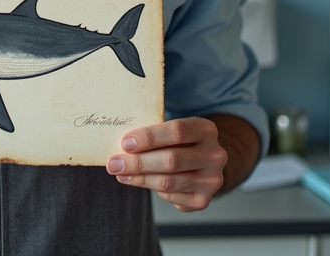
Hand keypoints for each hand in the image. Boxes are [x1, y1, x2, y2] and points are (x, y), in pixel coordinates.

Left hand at [106, 117, 226, 211]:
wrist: (205, 162)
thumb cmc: (180, 142)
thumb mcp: (173, 129)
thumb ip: (154, 133)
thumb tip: (122, 145)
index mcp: (206, 130)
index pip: (177, 131)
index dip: (149, 137)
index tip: (125, 143)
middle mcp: (215, 155)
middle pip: (171, 160)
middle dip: (138, 163)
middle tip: (114, 164)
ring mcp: (211, 180)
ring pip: (168, 182)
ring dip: (139, 178)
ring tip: (120, 173)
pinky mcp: (202, 200)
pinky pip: (170, 196)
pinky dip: (152, 189)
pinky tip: (139, 181)